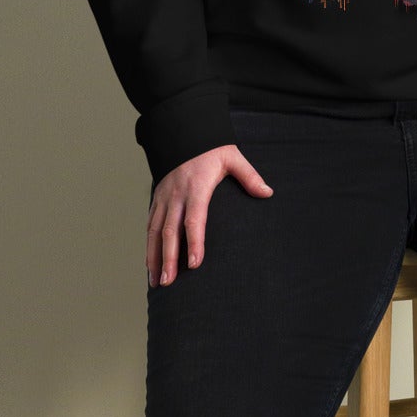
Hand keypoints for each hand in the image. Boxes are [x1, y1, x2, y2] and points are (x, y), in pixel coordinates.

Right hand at [146, 144, 272, 286]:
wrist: (183, 134)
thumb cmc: (211, 149)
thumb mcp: (232, 157)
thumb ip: (249, 176)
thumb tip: (267, 193)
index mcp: (196, 187)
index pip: (194, 219)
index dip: (195, 242)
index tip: (195, 264)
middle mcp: (176, 195)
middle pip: (170, 231)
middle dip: (168, 258)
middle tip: (168, 282)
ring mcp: (163, 198)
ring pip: (155, 232)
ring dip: (154, 257)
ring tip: (156, 282)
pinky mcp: (156, 200)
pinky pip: (149, 226)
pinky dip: (148, 246)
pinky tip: (150, 264)